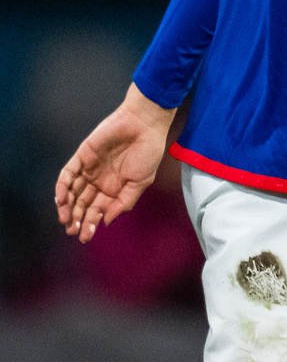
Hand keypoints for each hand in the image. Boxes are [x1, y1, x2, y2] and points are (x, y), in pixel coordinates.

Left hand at [55, 85, 173, 242]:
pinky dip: (63, 187)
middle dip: (77, 219)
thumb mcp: (142, 182)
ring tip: (65, 219)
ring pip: (73, 192)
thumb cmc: (148, 152)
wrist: (144, 125)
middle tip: (72, 231)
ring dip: (67, 206)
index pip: (98, 210)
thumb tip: (107, 221)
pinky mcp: (81, 157)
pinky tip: (62, 199)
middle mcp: (99, 181)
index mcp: (114, 188)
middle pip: (83, 204)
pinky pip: (67, 174)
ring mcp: (89, 169)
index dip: (91, 223)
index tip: (86, 236)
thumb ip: (124, 202)